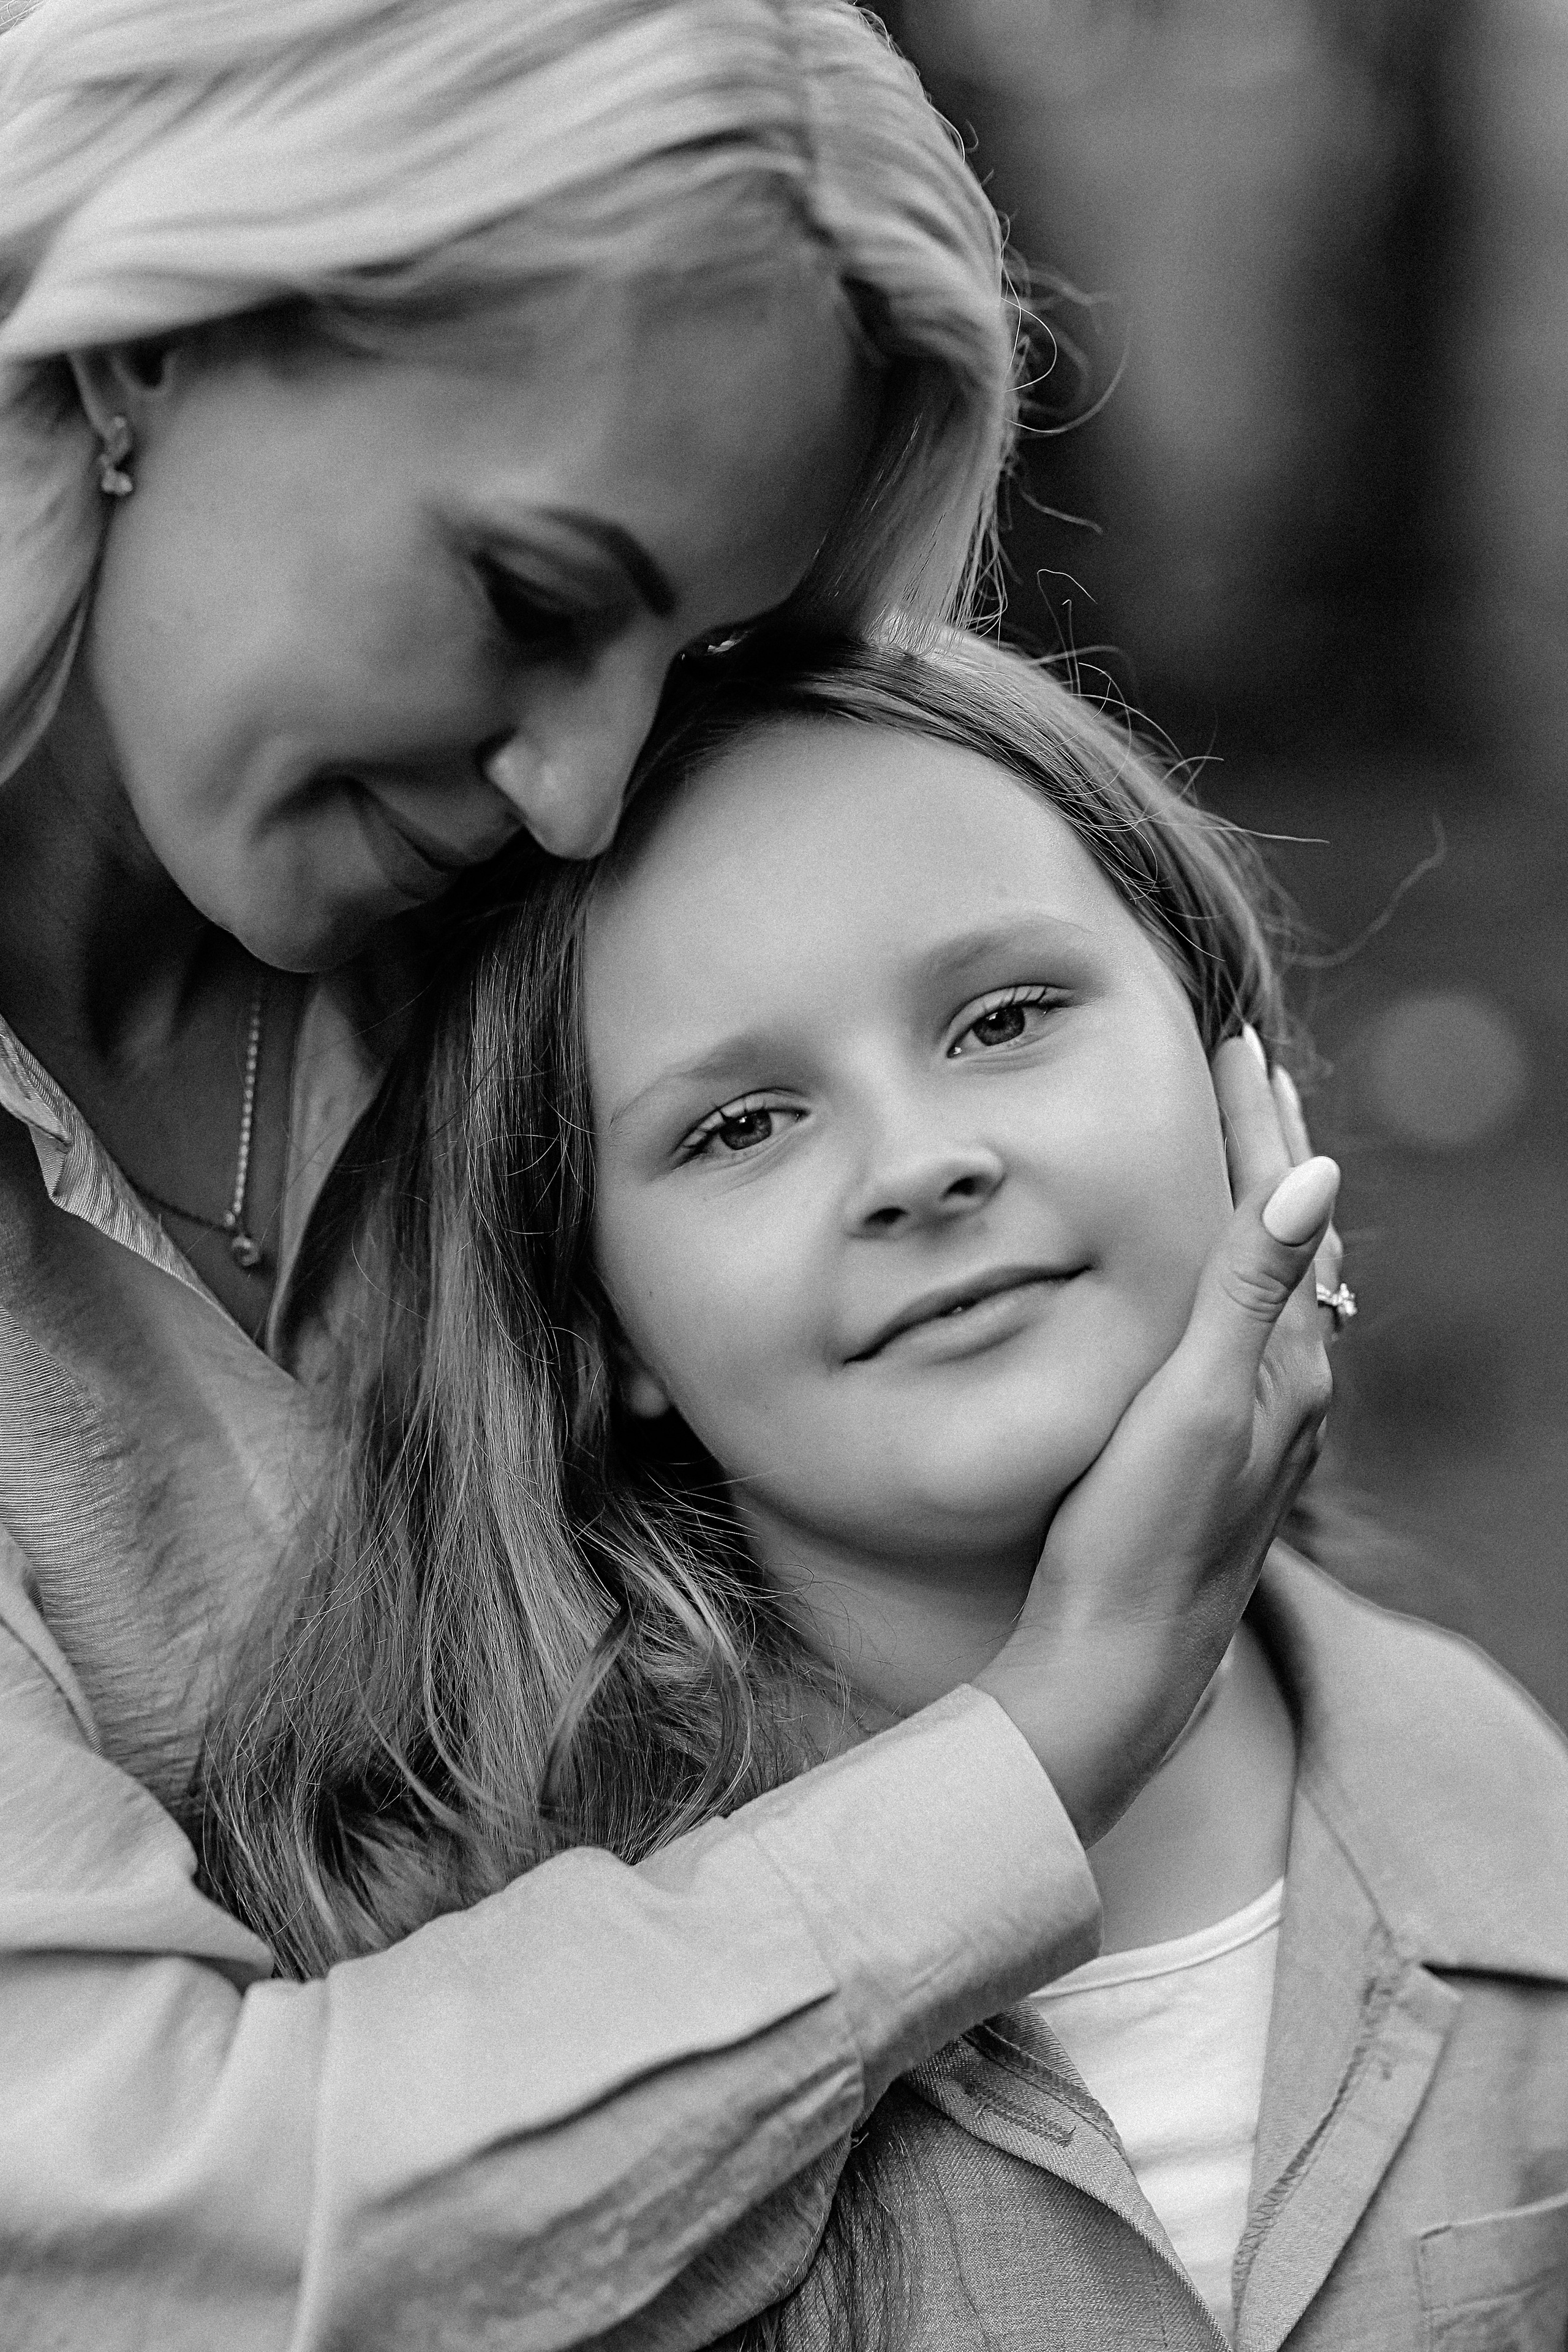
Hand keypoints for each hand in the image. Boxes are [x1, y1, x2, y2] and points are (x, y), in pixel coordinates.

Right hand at [974, 1028, 1336, 1843]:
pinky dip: (1235, 1279)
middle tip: (1249, 1074)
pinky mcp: (1219, 1459)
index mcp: (1286, 1364)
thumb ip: (1248, 1290)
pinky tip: (1216, 1296)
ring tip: (1244, 1160)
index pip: (1279, 1209)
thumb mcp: (1193, 1403)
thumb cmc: (1141, 1538)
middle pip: (1289, 1241)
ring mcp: (1258, 1428)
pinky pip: (1245, 1336)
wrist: (1120, 1665)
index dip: (1256, 1123)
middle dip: (1270, 1151)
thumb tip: (1318, 1175)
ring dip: (1257, 1213)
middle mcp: (1288, 1391)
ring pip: (1271, 1288)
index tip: (1234, 1043)